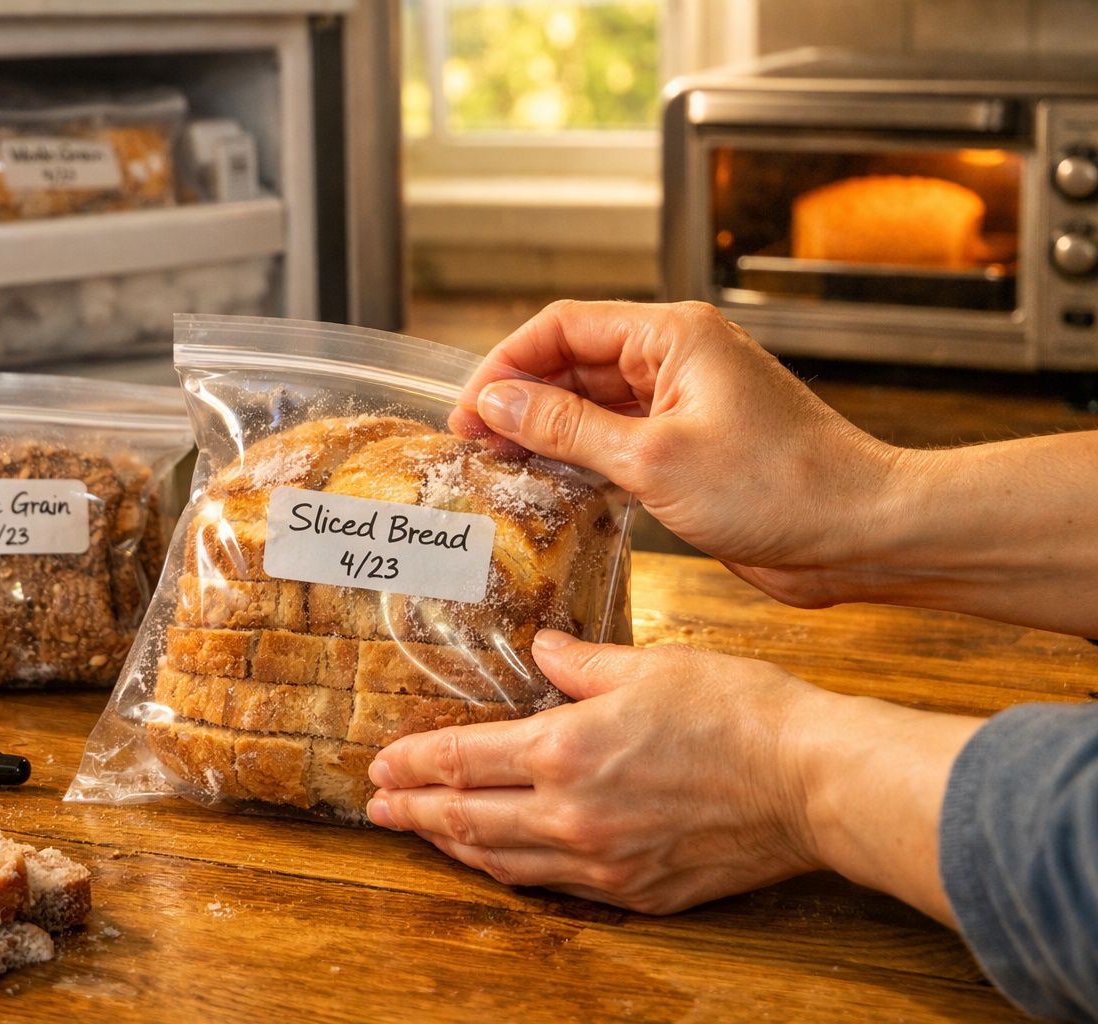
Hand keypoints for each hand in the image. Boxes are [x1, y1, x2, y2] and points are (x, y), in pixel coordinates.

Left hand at [366, 632, 824, 913]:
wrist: (807, 780)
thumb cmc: (733, 712)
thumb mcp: (646, 665)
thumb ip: (580, 664)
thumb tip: (544, 649)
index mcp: (564, 751)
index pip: (460, 762)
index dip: (412, 766)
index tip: (380, 767)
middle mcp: (570, 815)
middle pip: (466, 820)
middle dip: (414, 814)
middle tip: (378, 810)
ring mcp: (602, 862)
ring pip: (502, 862)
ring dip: (454, 849)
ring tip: (425, 836)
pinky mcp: (636, 892)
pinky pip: (553, 887)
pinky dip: (512, 873)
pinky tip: (500, 863)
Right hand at [451, 300, 907, 608]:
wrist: (861, 534)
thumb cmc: (781, 487)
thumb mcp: (652, 459)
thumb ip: (566, 427)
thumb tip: (497, 402)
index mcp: (673, 336)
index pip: (564, 326)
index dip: (506, 363)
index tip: (467, 409)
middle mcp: (676, 360)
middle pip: (573, 362)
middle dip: (518, 399)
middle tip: (471, 445)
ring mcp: (684, 405)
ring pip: (592, 405)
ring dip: (545, 432)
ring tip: (498, 466)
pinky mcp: (690, 449)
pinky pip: (617, 441)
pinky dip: (579, 460)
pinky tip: (547, 487)